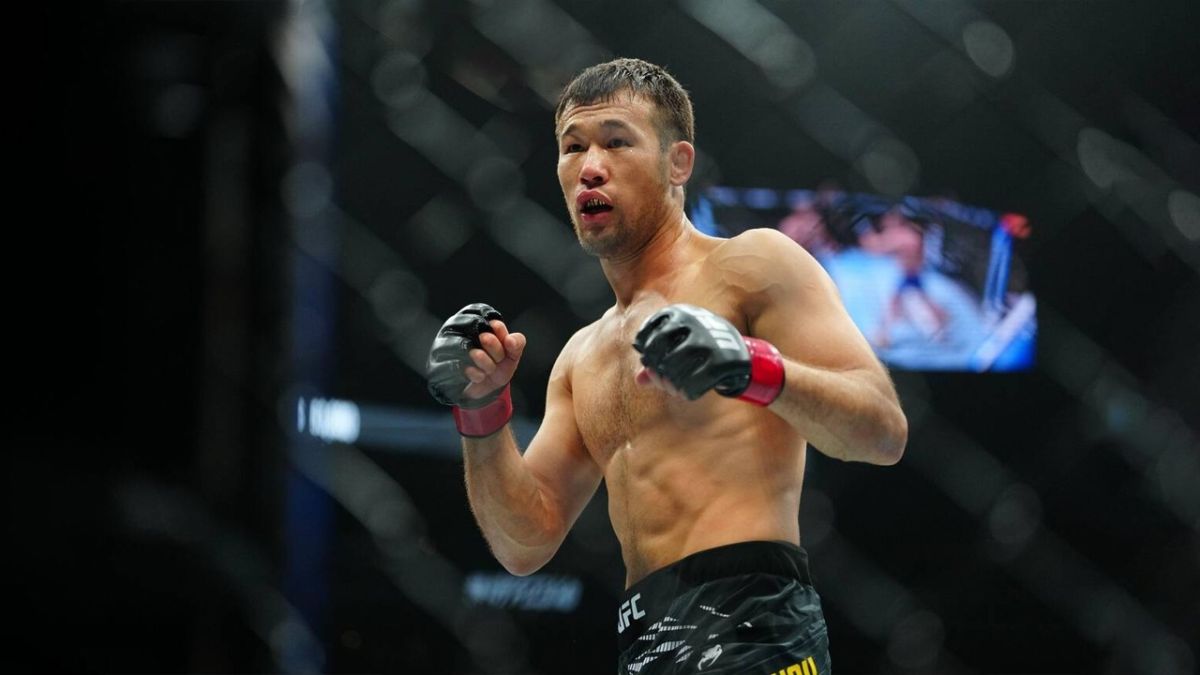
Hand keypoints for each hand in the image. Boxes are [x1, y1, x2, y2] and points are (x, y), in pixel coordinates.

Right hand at [427, 303, 526, 408]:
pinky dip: (474, 373)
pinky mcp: (437, 365)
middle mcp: (452, 326)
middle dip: (494, 346)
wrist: (481, 392)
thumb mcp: (512, 354)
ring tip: (489, 369)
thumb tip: (509, 340)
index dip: (499, 330)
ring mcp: (441, 345)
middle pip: (475, 328)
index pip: (484, 314)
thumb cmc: (496, 365)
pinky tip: (479, 376)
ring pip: (464, 345)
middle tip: (499, 358)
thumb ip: (517, 343)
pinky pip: (456, 365)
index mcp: (470, 317)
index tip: (505, 342)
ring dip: (485, 361)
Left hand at [631, 304, 752, 400]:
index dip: (646, 354)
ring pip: (674, 370)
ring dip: (671, 384)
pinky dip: (686, 393)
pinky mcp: (719, 362)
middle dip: (658, 371)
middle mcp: (692, 324)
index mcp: (679, 314)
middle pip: (659, 355)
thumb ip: (657, 359)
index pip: (649, 335)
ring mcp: (706, 342)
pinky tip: (687, 393)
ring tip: (675, 387)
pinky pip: (692, 385)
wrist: (740, 351)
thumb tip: (638, 380)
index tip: (649, 364)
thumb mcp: (679, 344)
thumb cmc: (700, 346)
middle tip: (663, 380)